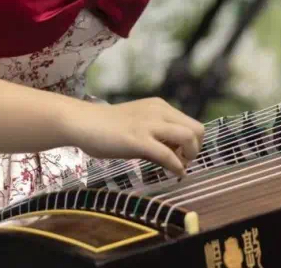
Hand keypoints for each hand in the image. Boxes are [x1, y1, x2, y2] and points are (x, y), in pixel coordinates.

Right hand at [65, 97, 205, 176]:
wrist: (83, 123)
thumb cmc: (107, 127)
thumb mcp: (138, 126)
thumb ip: (157, 138)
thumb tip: (173, 157)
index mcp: (160, 107)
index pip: (192, 123)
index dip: (193, 142)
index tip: (182, 155)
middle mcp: (159, 112)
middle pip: (197, 129)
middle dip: (196, 149)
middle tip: (183, 161)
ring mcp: (149, 125)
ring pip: (188, 137)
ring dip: (190, 155)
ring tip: (179, 166)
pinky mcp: (139, 140)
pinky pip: (168, 154)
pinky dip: (176, 166)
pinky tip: (174, 173)